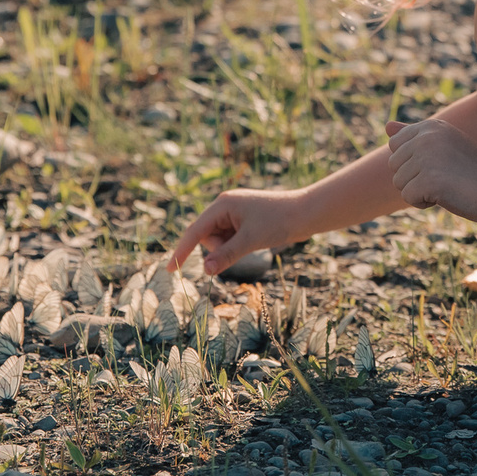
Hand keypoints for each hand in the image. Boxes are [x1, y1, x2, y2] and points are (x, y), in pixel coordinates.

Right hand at [166, 186, 307, 277]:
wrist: (306, 213)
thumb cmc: (279, 221)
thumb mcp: (250, 241)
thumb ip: (226, 255)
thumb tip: (205, 270)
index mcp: (222, 205)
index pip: (195, 231)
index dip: (181, 251)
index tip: (170, 270)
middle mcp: (224, 206)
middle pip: (207, 238)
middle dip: (219, 249)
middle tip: (243, 247)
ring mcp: (234, 213)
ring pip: (219, 241)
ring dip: (230, 249)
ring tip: (253, 241)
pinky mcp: (243, 221)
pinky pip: (230, 239)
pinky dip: (237, 246)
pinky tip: (255, 241)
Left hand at [385, 117, 476, 220]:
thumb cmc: (472, 168)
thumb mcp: (443, 145)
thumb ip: (414, 135)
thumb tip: (386, 126)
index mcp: (429, 126)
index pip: (395, 146)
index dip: (412, 162)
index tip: (439, 164)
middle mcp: (425, 137)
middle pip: (394, 166)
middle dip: (414, 178)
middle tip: (445, 177)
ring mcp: (426, 158)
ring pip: (399, 183)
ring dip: (419, 191)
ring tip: (446, 185)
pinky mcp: (429, 179)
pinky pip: (408, 197)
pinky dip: (423, 203)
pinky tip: (446, 196)